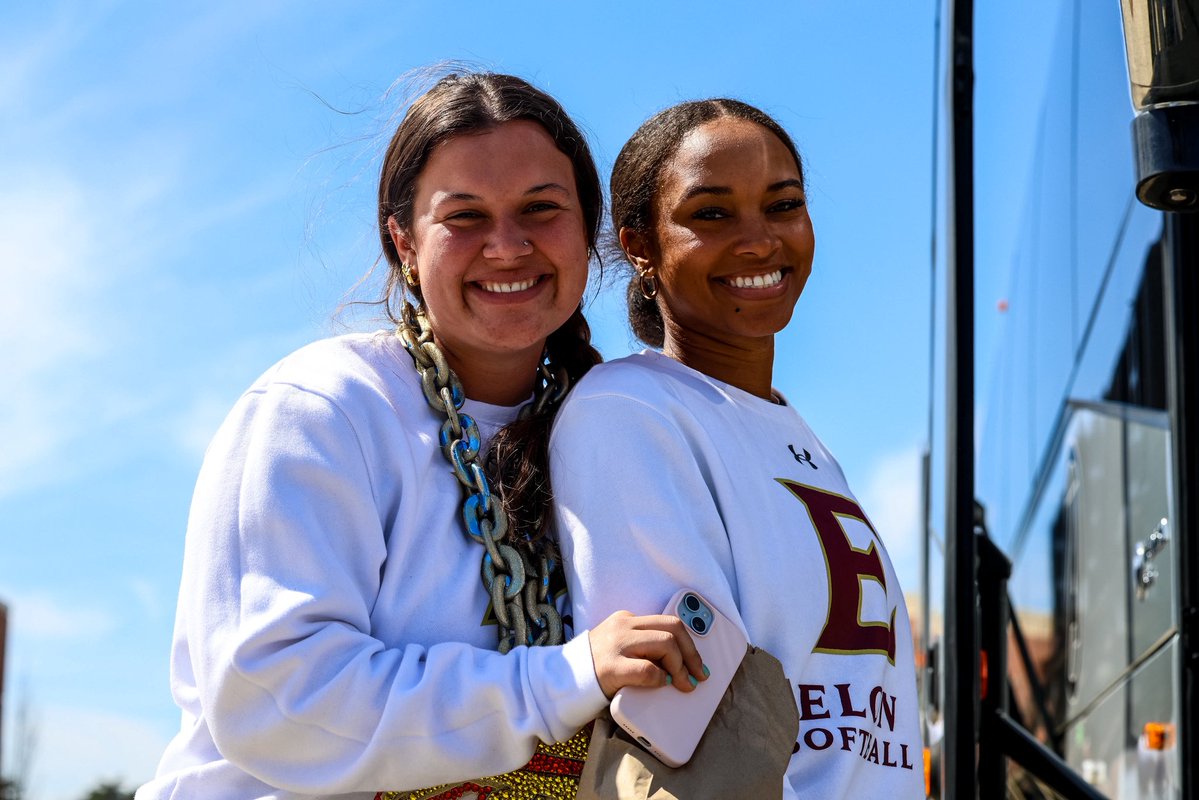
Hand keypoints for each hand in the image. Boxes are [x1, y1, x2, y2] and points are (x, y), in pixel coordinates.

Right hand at [587, 611, 706, 698]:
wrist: (561, 679)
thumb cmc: (596, 667)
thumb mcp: (619, 646)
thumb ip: (642, 645)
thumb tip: (679, 661)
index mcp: (626, 619)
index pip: (668, 622)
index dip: (689, 644)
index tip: (697, 662)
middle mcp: (623, 626)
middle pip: (672, 629)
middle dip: (691, 654)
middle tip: (697, 675)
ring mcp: (617, 645)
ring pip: (666, 644)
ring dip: (680, 666)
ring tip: (682, 683)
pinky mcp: (612, 667)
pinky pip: (648, 670)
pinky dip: (661, 678)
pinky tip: (661, 684)